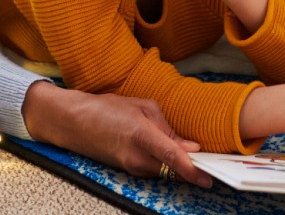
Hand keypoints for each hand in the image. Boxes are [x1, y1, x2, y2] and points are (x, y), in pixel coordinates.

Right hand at [23, 80, 211, 186]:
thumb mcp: (142, 107)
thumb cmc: (106, 108)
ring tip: (193, 154)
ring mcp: (130, 167)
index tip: (207, 177)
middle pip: (172, 170)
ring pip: (164, 171)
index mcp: (141, 134)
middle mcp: (136, 157)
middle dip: (192, 169)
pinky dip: (165, 164)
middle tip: (211, 163)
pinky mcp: (127, 171)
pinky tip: (171, 153)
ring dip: (179, 165)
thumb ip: (166, 127)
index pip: (171, 156)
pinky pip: (154, 170)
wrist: (73, 123)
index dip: (191, 168)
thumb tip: (188, 145)